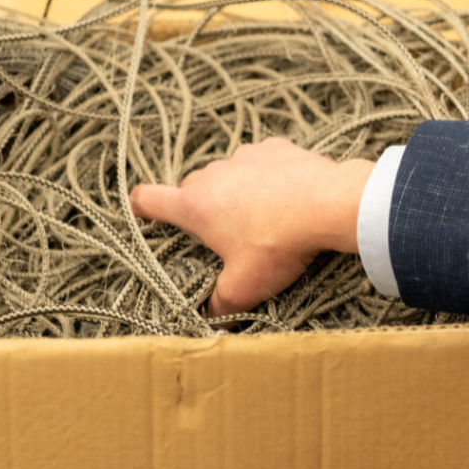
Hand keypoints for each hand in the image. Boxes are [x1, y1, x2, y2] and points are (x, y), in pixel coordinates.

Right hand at [129, 138, 373, 317]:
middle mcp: (213, 174)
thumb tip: (214, 321)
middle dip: (201, 209)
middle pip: (191, 188)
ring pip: (228, 173)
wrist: (327, 205)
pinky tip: (287, 194)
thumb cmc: (278, 245)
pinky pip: (263, 161)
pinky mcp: (276, 147)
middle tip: (221, 235)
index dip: (141, 208)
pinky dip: (269, 175)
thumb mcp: (245, 287)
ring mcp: (245, 156)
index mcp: (195, 206)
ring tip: (261, 216)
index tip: (142, 214)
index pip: (148, 199)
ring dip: (237, 191)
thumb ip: (221, 305)